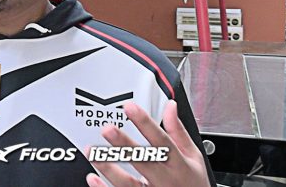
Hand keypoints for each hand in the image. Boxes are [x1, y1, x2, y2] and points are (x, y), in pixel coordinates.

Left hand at [85, 101, 208, 186]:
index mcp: (179, 165)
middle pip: (143, 161)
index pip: (162, 141)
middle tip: (107, 129)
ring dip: (108, 168)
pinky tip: (92, 177)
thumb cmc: (193, 183)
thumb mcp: (193, 157)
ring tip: (93, 152)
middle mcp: (165, 180)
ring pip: (128, 183)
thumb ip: (178, 132)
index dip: (145, 123)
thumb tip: (170, 106)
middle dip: (124, 145)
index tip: (129, 107)